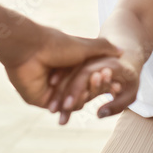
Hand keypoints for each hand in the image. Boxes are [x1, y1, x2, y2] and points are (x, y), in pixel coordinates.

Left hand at [2, 26, 120, 110]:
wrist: (30, 49)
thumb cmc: (56, 44)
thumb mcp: (85, 46)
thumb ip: (103, 48)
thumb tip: (122, 51)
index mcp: (69, 64)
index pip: (90, 78)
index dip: (103, 79)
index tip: (116, 81)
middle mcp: (61, 78)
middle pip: (83, 91)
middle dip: (96, 89)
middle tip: (110, 88)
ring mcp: (52, 90)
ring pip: (74, 101)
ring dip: (85, 97)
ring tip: (92, 91)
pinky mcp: (43, 100)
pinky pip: (62, 107)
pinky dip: (72, 104)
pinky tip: (78, 99)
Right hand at [48, 55, 140, 124]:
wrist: (127, 57)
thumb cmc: (131, 79)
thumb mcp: (132, 92)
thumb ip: (117, 105)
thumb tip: (98, 115)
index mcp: (106, 62)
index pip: (86, 75)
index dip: (76, 90)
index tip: (67, 106)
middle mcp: (92, 59)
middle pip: (73, 75)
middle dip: (63, 93)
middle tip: (54, 112)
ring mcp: (83, 61)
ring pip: (67, 76)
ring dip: (58, 92)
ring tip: (52, 110)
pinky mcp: (78, 65)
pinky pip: (65, 74)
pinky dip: (58, 86)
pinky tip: (52, 100)